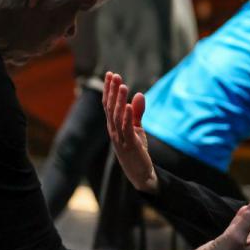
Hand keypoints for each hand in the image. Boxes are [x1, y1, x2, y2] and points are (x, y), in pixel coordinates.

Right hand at [102, 72, 157, 191]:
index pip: (108, 105)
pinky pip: (127, 129)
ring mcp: (120, 138)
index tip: (111, 74)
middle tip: (114, 75)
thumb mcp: (137, 128)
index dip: (109, 90)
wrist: (141, 174)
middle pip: (110, 108)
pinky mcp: (130, 145)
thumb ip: (137, 112)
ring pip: (117, 116)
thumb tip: (139, 94)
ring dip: (119, 101)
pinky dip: (127, 117)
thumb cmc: (136, 150)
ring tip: (123, 86)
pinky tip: (128, 105)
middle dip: (112, 91)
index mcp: (113, 126)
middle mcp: (113, 131)